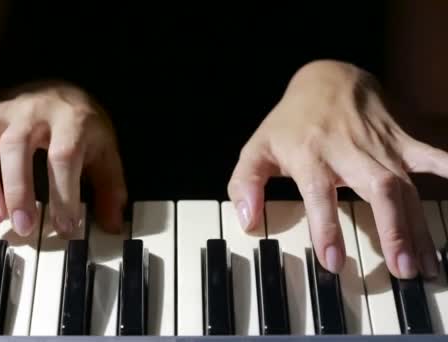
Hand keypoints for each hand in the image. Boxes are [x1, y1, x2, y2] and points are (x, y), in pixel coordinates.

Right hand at [0, 81, 126, 236]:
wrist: (69, 92)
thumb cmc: (85, 128)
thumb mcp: (106, 154)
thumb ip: (110, 189)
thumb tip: (111, 226)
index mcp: (71, 120)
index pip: (63, 156)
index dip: (63, 194)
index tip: (65, 227)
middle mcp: (34, 111)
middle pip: (17, 147)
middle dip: (18, 190)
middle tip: (22, 226)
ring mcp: (6, 109)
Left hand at [228, 60, 447, 278]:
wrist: (325, 78)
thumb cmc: (290, 122)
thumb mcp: (256, 148)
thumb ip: (245, 184)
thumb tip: (248, 221)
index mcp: (310, 156)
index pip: (320, 194)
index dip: (327, 228)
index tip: (334, 264)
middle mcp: (349, 151)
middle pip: (378, 188)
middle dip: (393, 230)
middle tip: (402, 271)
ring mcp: (380, 146)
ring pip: (407, 184)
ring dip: (420, 224)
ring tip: (427, 263)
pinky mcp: (402, 140)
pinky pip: (434, 156)